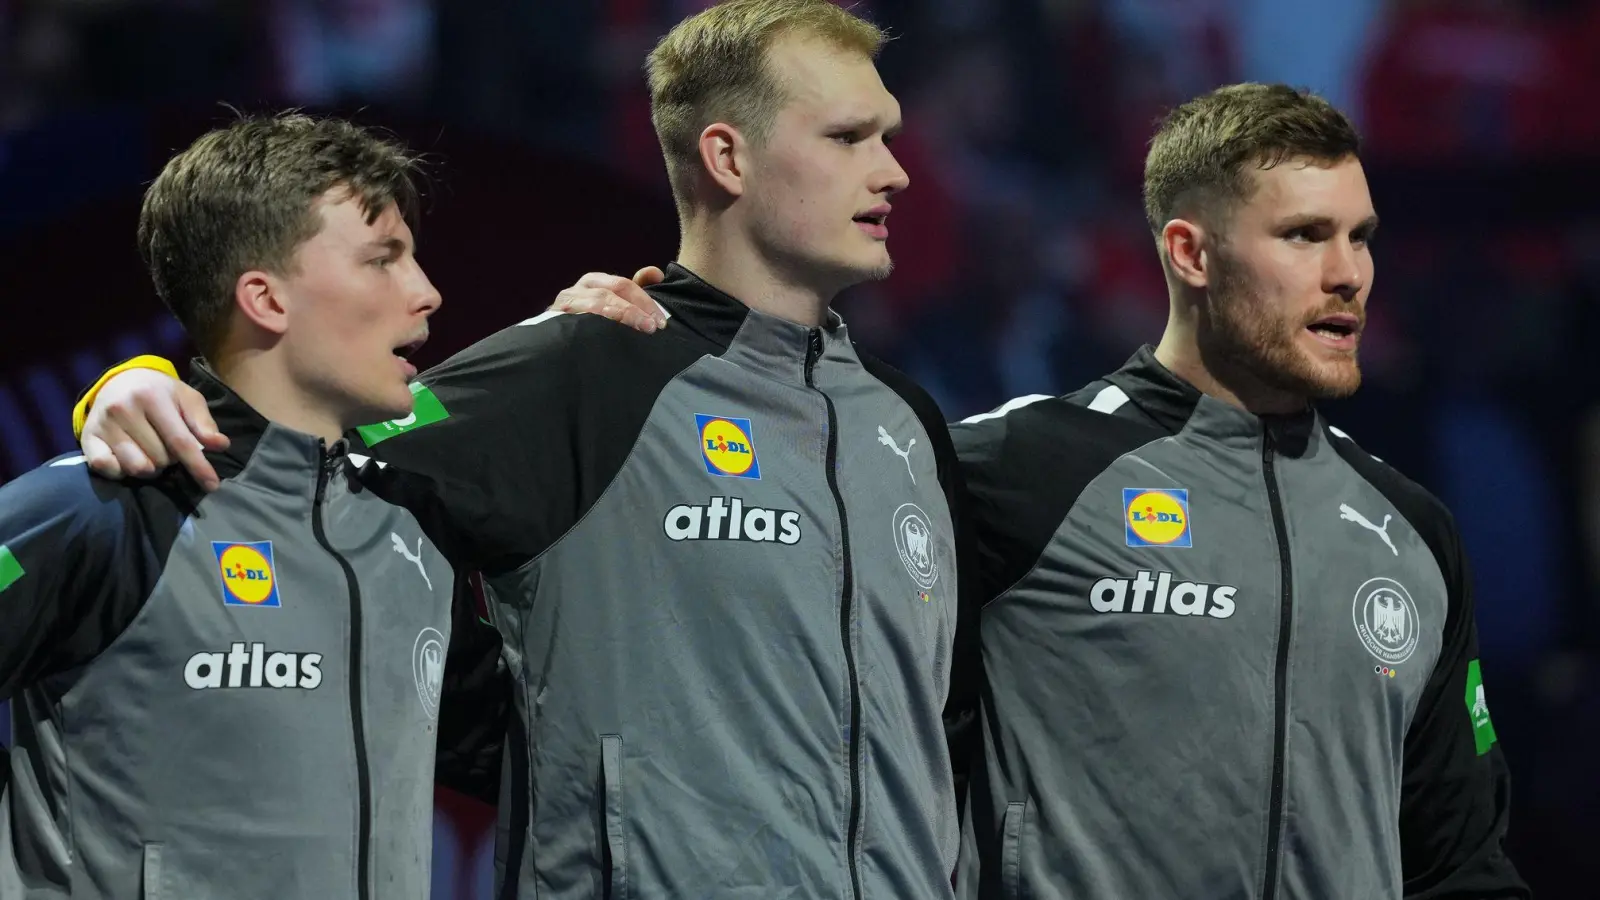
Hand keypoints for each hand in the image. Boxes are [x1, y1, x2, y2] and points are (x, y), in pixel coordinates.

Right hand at [81, 369, 227, 489]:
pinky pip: (107, 469)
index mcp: (151, 397)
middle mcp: (123, 409)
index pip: (180, 441)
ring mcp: (103, 424)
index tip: (212, 485)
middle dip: (171, 459)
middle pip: (161, 459)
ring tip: (150, 450)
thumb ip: (203, 423)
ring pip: (137, 468)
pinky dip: (122, 471)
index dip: (198, 465)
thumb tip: (220, 445)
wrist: (120, 381)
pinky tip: (128, 457)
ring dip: (150, 467)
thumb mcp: (187, 399)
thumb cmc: (161, 393)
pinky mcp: (87, 438)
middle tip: (166, 443)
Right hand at [550, 267, 667, 332]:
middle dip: (636, 309)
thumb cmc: (588, 320)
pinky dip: (597, 326)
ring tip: (641, 328)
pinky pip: (579, 321)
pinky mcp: (557, 321)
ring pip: (598, 302)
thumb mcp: (612, 302)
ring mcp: (566, 304)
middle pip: (611, 291)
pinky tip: (609, 334)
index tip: (661, 321)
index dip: (646, 301)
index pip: (624, 284)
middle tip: (653, 327)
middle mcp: (579, 290)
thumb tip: (656, 273)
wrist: (555, 341)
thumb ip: (635, 289)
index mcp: (594, 281)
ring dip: (623, 314)